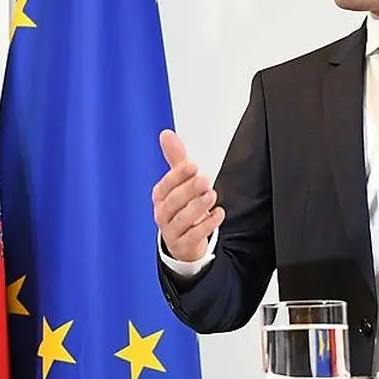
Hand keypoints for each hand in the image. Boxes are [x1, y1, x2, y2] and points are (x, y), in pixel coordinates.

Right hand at [152, 129, 224, 261]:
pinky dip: (206, 226)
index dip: (178, 176)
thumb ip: (176, 160)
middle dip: (189, 190)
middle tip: (204, 180)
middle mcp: (162, 213)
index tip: (192, 166)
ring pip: (182, 219)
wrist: (181, 241)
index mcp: (160, 196)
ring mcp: (171, 230)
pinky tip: (218, 215)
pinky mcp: (182, 244)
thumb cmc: (181, 208)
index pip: (166, 185)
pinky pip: (193, 236)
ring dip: (198, 207)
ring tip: (211, 196)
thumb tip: (166, 134)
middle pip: (174, 202)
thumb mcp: (179, 184)